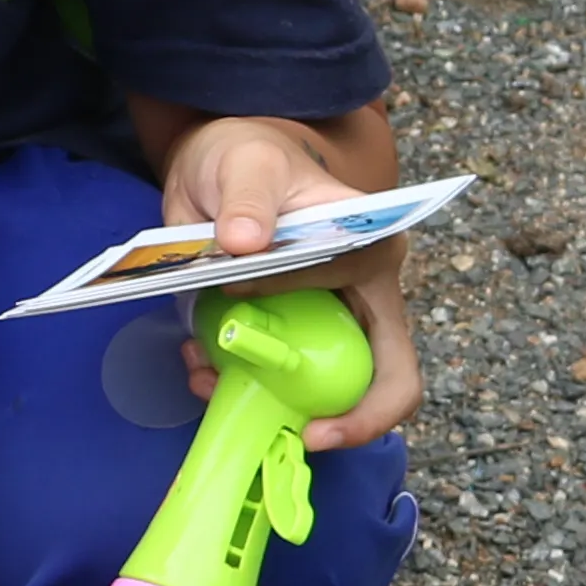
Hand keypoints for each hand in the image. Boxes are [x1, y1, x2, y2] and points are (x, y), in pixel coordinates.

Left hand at [153, 115, 427, 446]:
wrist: (218, 162)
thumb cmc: (249, 156)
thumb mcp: (247, 164)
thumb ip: (248, 197)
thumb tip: (245, 242)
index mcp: (374, 258)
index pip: (388, 348)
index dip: (354, 389)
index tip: (304, 409)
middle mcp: (361, 297)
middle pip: (371, 383)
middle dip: (330, 415)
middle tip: (288, 429)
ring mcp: (323, 318)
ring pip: (313, 385)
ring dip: (262, 395)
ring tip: (204, 377)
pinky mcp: (282, 326)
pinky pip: (269, 371)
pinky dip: (233, 377)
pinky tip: (197, 362)